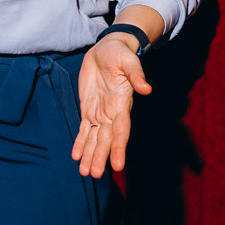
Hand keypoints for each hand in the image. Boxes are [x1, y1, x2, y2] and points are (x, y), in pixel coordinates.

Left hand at [72, 34, 152, 177]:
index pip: (121, 130)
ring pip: (95, 139)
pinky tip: (77, 157)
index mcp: (122, 104)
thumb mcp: (128, 60)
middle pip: (106, 140)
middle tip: (94, 175)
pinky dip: (81, 143)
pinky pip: (85, 130)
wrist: (107, 49)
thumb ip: (136, 74)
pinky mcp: (88, 108)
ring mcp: (100, 112)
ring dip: (91, 155)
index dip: (119, 148)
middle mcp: (112, 113)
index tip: (117, 166)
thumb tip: (147, 89)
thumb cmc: (120, 53)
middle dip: (100, 157)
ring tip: (85, 173)